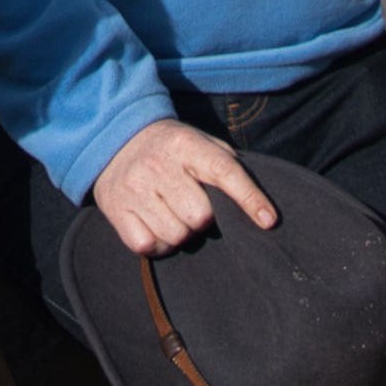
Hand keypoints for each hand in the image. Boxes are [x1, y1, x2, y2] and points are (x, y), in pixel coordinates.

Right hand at [90, 119, 275, 255]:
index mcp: (185, 145)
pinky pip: (148, 246)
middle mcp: (157, 165)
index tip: (269, 221)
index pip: (224, 172)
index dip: (249, 198)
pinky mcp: (116, 210)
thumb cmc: (172, 148)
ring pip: (176, 235)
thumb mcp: (199, 142)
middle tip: (192, 204)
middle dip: (203, 218)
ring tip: (172, 212)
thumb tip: (259, 205)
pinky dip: (158, 244)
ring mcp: (134, 189)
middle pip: (200, 215)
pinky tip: (155, 224)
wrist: (116, 139)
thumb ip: (226, 165)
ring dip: (181, 231)